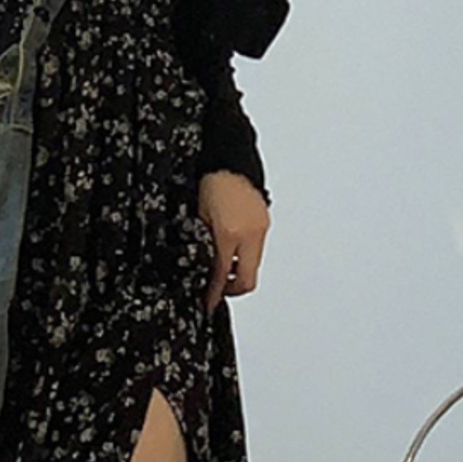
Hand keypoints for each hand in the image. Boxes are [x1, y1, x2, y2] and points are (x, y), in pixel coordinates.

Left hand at [198, 171, 269, 312]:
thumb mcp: (198, 218)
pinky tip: (233, 248)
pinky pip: (257, 249)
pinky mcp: (265, 222)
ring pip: (254, 265)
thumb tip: (203, 268)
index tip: (208, 302)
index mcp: (229, 233)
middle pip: (247, 279)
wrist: (228, 159)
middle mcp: (249, 234)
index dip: (214, 292)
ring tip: (223, 269)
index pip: (222, 275)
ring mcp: (260, 228)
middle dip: (232, 289)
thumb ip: (203, 246)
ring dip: (240, 271)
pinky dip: (245, 255)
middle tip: (218, 290)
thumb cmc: (210, 182)